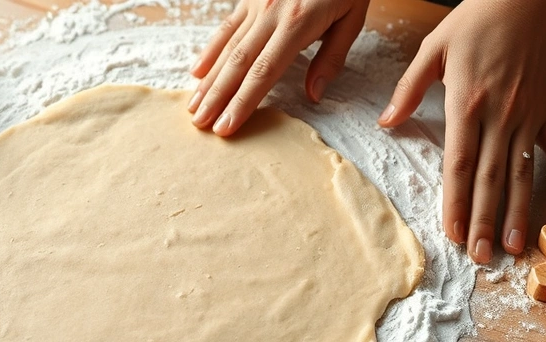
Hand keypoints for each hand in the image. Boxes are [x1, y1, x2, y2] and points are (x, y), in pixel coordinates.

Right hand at [188, 0, 369, 135]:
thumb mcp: (352, 18)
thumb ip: (332, 58)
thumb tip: (314, 95)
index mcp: (297, 24)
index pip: (264, 72)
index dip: (243, 101)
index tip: (227, 126)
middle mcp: (270, 14)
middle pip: (238, 64)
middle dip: (218, 97)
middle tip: (200, 125)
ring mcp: (256, 4)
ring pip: (227, 48)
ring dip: (209, 80)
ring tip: (194, 107)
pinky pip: (225, 27)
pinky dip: (210, 50)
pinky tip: (197, 71)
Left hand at [378, 0, 545, 263]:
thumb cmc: (478, 19)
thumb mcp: (432, 48)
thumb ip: (409, 89)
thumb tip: (386, 122)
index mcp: (467, 104)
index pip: (460, 165)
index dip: (458, 202)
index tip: (454, 234)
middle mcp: (500, 116)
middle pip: (491, 179)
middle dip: (486, 221)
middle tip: (483, 258)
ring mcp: (528, 115)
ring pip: (523, 172)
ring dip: (520, 212)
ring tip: (517, 247)